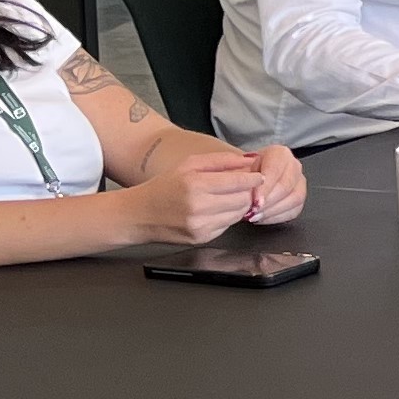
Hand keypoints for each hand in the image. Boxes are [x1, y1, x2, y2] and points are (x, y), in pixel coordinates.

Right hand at [126, 148, 273, 242]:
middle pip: (243, 200)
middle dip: (248, 192)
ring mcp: (200, 226)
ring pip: (238, 215)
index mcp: (196, 185)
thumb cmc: (165, 186)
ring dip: (240, 205)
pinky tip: (215, 210)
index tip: (259, 176)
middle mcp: (199, 208)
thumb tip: (249, 160)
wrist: (139, 215)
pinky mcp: (201, 239)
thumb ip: (221, 160)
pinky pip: (227, 226)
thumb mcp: (189, 165)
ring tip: (228, 197)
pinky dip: (227, 217)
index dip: (254, 179)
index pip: (239, 183)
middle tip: (243, 187)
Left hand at [238, 142, 308, 225]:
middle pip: (286, 186)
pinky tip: (262, 218)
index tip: (255, 202)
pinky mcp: (300, 197)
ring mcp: (300, 181)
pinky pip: (295, 210)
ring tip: (255, 217)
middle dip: (268, 202)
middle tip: (252, 212)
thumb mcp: (240, 168)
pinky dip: (278, 217)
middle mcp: (294, 166)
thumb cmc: (245, 170)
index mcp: (279, 154)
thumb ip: (243, 177)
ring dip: (273, 211)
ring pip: (295, 198)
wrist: (253, 174)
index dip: (265, 188)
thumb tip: (246, 192)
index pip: (275, 170)